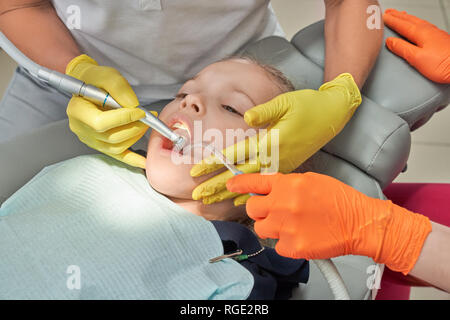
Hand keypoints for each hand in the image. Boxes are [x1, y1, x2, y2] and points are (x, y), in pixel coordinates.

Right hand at [66, 54, 152, 167]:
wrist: (89, 84)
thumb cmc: (95, 79)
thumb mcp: (105, 75)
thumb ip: (118, 87)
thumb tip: (132, 104)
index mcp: (77, 111)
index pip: (101, 123)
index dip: (123, 119)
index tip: (140, 111)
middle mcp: (81, 129)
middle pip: (111, 137)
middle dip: (134, 127)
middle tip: (148, 117)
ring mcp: (91, 139)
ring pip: (117, 146)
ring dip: (136, 136)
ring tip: (145, 123)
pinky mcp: (101, 145)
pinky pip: (118, 156)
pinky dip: (133, 159)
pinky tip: (144, 161)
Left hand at [190, 73, 361, 204]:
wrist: (333, 115)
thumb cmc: (308, 106)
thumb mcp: (285, 103)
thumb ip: (264, 112)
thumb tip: (246, 118)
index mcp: (271, 141)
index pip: (236, 155)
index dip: (214, 163)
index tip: (195, 172)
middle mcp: (276, 157)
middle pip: (240, 175)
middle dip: (216, 186)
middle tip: (196, 195)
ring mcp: (282, 165)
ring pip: (251, 183)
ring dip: (229, 193)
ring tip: (211, 202)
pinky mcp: (287, 166)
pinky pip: (265, 184)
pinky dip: (250, 194)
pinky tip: (239, 201)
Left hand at [227, 172, 431, 274]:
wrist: (359, 222)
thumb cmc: (339, 200)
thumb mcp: (311, 181)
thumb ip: (286, 185)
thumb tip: (269, 189)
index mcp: (286, 185)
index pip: (253, 183)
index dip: (238, 184)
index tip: (231, 185)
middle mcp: (282, 205)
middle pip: (252, 209)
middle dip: (260, 210)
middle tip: (273, 211)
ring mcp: (285, 227)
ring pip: (261, 229)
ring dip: (271, 227)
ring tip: (290, 225)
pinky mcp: (292, 247)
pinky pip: (277, 245)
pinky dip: (286, 243)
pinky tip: (301, 236)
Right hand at [383, 9, 449, 83]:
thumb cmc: (442, 64)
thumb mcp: (416, 58)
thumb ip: (402, 48)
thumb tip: (390, 42)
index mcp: (421, 33)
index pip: (401, 25)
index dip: (391, 21)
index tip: (383, 18)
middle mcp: (429, 31)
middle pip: (409, 20)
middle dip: (398, 16)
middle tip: (389, 12)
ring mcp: (436, 34)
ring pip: (417, 22)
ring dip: (407, 18)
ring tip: (400, 15)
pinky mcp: (441, 39)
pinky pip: (424, 26)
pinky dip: (416, 22)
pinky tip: (417, 25)